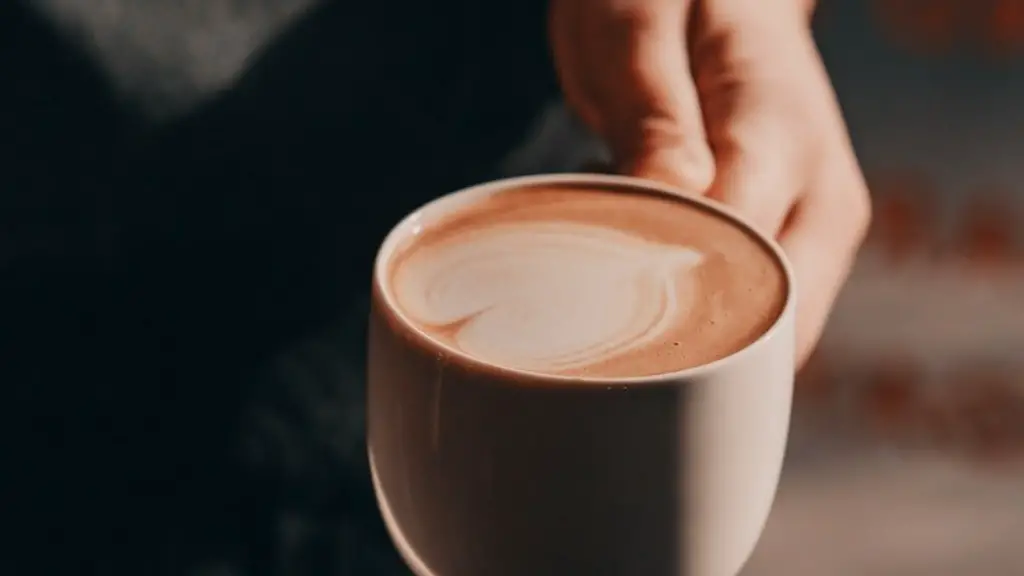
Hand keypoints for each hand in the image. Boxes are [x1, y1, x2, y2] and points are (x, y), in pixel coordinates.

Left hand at [550, 0, 870, 366]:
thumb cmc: (672, 3)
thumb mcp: (640, 29)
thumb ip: (655, 114)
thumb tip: (671, 201)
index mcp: (786, 140)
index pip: (744, 262)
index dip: (672, 299)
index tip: (601, 299)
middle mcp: (820, 203)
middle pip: (768, 326)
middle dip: (683, 339)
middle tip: (597, 308)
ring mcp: (811, 234)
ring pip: (762, 339)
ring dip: (685, 332)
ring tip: (619, 272)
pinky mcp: (789, 252)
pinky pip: (747, 319)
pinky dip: (691, 320)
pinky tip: (643, 272)